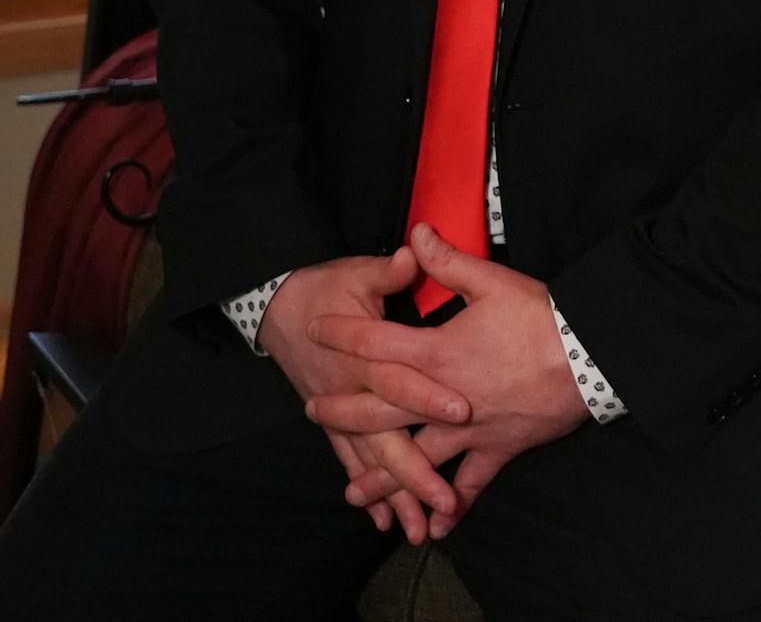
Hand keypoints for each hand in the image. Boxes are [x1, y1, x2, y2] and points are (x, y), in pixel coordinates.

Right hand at [259, 249, 469, 540]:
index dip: (428, 395)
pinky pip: (351, 460)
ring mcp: (339, 410)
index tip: (461, 413)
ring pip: (370, 459)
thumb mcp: (358, 271)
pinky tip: (384, 516)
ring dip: (394, 492)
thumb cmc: (326, 287)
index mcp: (363, 354)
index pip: (399, 379)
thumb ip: (389, 270)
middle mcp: (350, 391)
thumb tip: (416, 252)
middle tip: (444, 499)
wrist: (279, 306)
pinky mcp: (333, 420)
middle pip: (385, 436)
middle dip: (415, 469)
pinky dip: (368, 488)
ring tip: (418, 528)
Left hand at [305, 224, 588, 537]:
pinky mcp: (498, 448)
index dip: (345, 333)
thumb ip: (448, 261)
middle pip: (383, 409)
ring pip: (417, 457)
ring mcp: (470, 428)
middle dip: (345, 412)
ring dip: (384, 476)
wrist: (587, 355)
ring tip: (353, 493)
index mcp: (440, 352)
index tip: (317, 329)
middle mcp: (445, 396)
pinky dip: (453, 506)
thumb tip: (415, 233)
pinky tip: (436, 526)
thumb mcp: (493, 281)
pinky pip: (470, 483)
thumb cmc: (540, 315)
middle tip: (313, 413)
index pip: (380, 341)